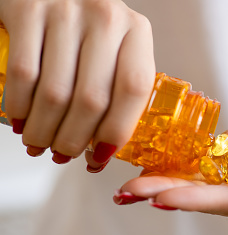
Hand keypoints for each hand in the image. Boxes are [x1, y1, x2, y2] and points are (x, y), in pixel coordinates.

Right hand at [0, 0, 154, 170]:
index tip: (100, 155)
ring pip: (55, 92)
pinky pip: (23, 72)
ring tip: (39, 144)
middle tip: (63, 154)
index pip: (133, 89)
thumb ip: (118, 87)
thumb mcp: (117, 50)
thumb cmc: (89, 28)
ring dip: (44, 130)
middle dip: (74, 139)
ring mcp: (65, 10)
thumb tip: (103, 149)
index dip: (116, 130)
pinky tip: (20, 120)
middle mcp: (105, 18)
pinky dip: (19, 106)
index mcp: (136, 32)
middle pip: (92, 98)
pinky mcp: (26, 8)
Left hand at [119, 86, 227, 226]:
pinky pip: (209, 163)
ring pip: (204, 184)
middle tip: (130, 192)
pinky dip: (182, 164)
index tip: (163, 197)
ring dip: (169, 182)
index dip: (198, 201)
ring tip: (131, 185)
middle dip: (171, 194)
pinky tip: (154, 165)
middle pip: (211, 198)